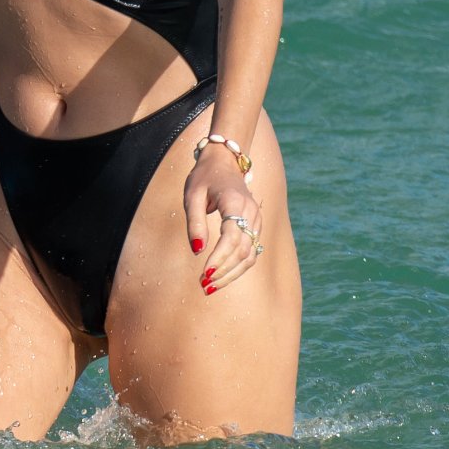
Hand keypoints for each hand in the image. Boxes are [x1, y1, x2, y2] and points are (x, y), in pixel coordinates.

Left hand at [183, 148, 264, 295]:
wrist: (224, 162)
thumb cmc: (204, 177)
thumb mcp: (192, 195)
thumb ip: (195, 222)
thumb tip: (197, 251)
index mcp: (234, 202)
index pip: (231, 237)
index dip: (219, 258)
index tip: (205, 273)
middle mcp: (250, 212)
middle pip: (242, 250)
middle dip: (224, 271)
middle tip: (204, 285)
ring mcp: (256, 220)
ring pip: (250, 255)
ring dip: (232, 274)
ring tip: (210, 287)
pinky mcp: (255, 226)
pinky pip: (251, 252)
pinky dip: (237, 267)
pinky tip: (221, 276)